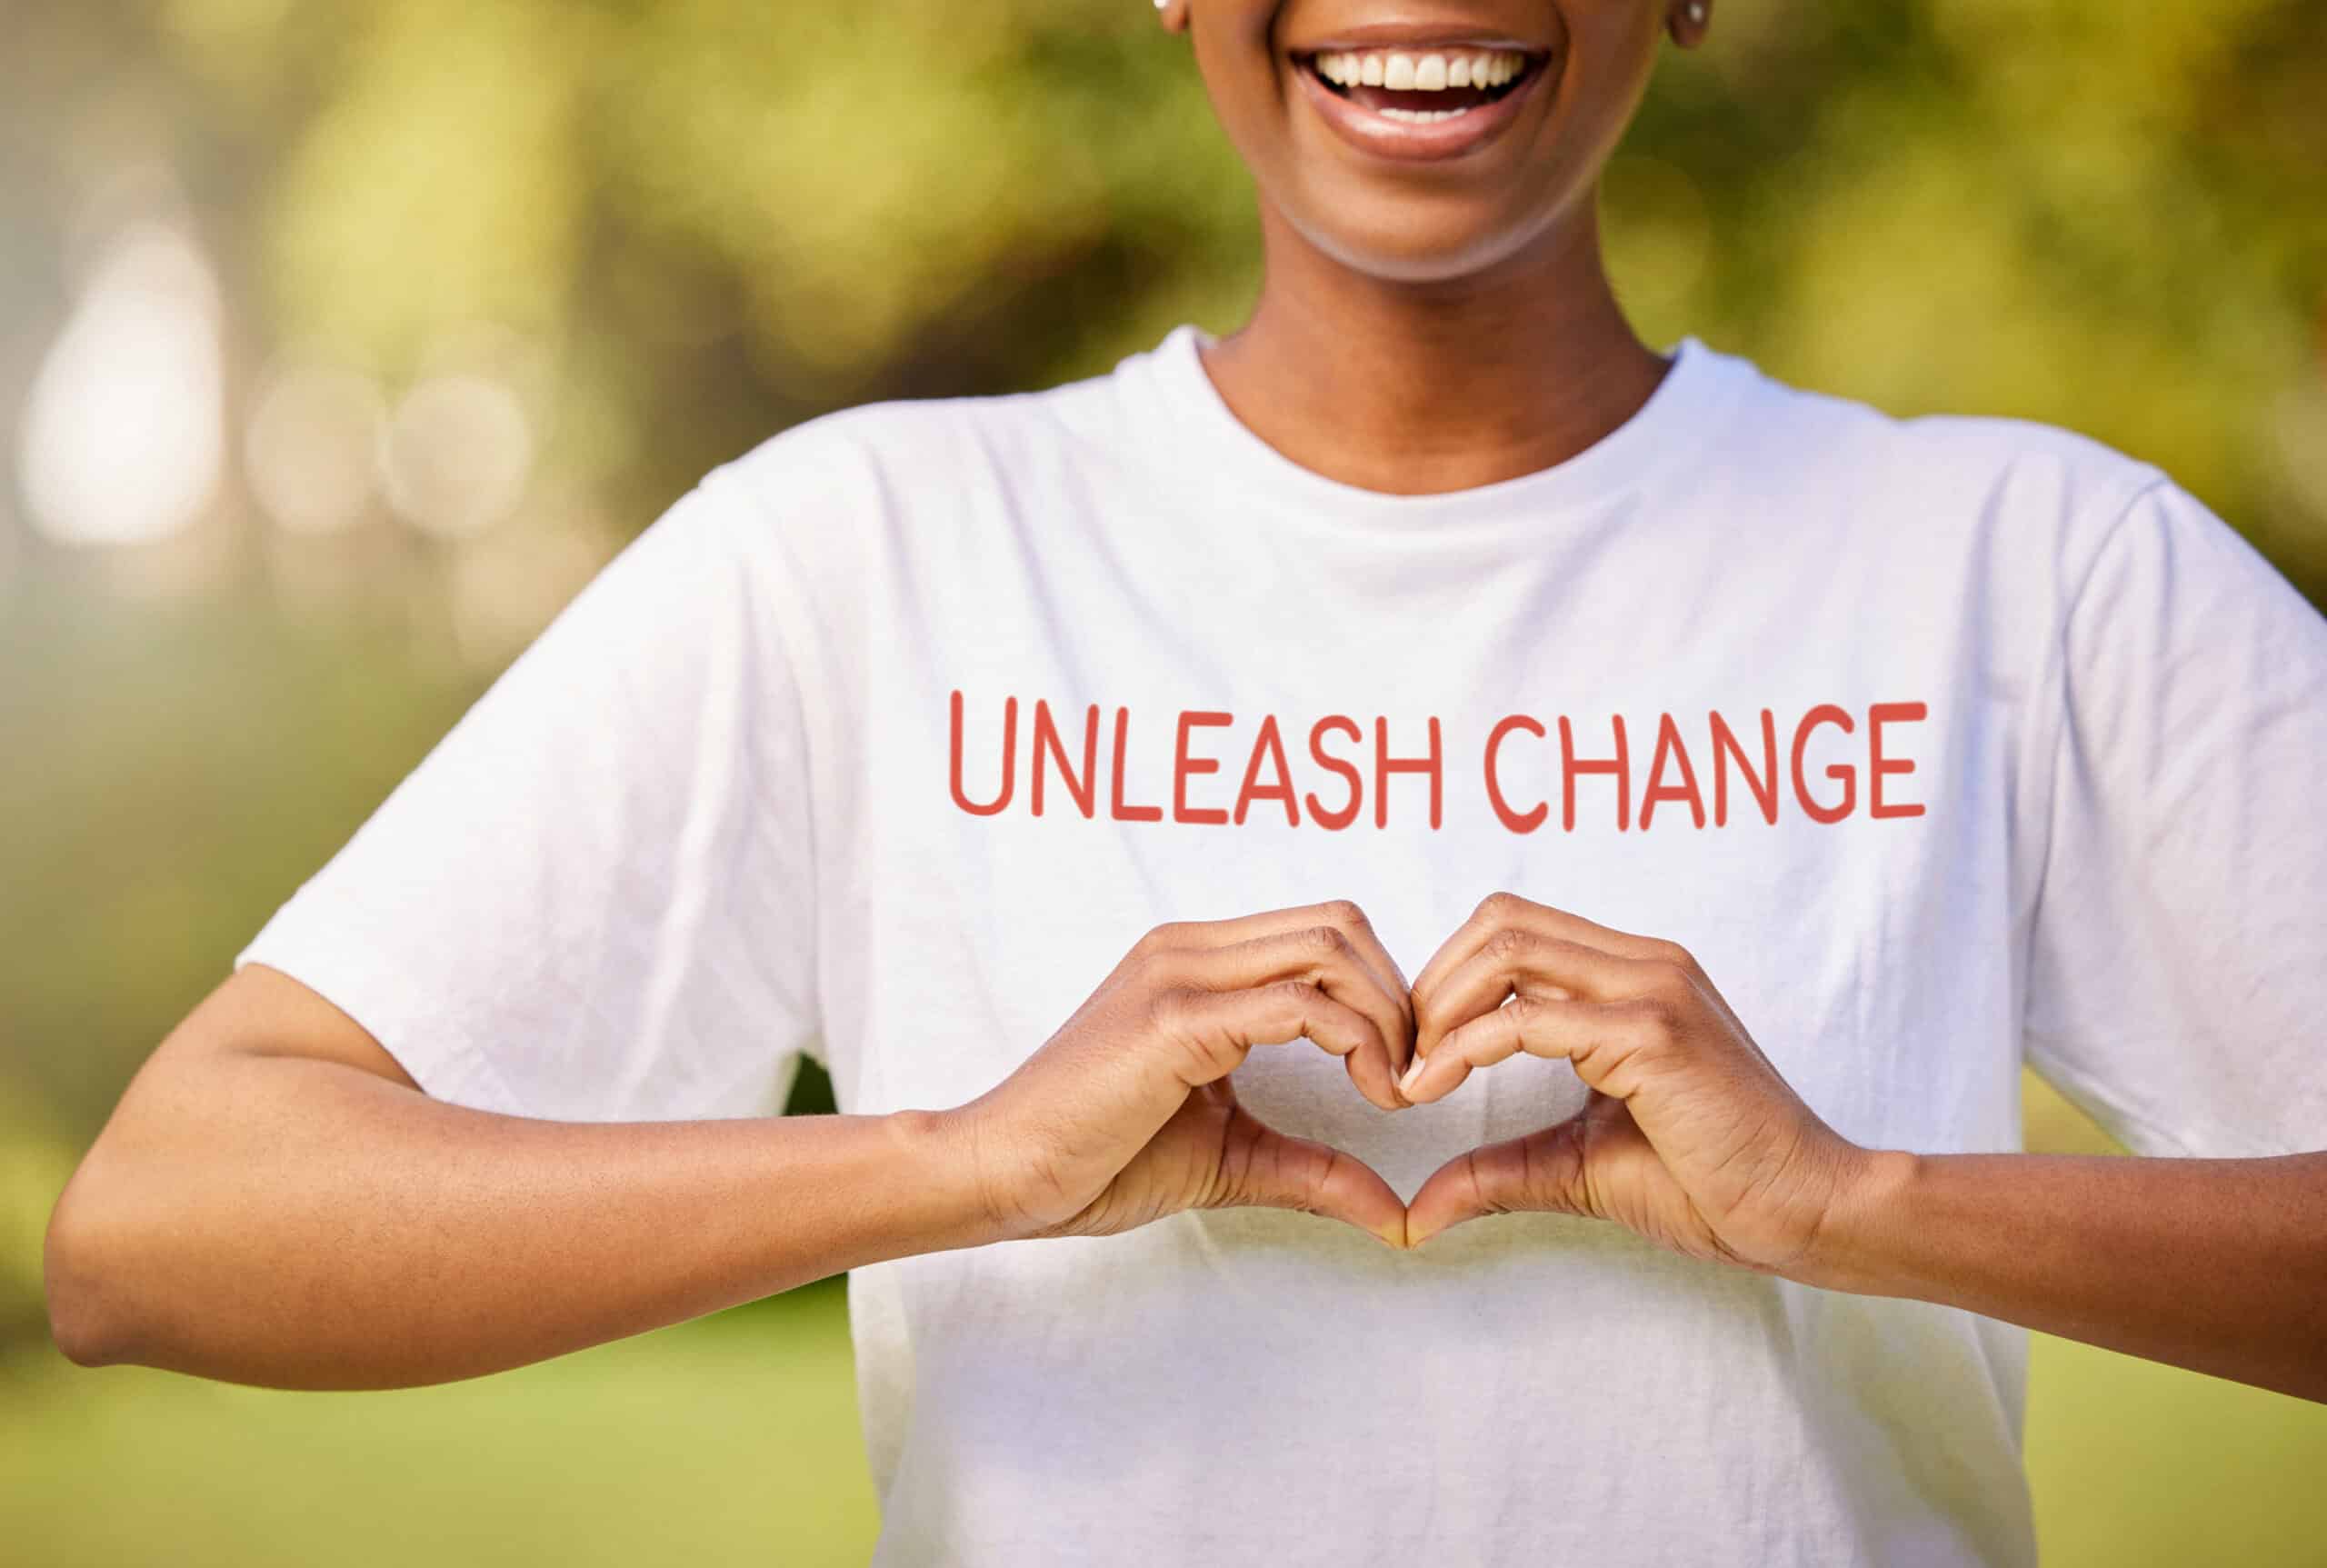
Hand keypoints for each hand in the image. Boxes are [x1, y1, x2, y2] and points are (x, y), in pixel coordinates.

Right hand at [949, 900, 1415, 1246]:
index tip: (1400, 1075)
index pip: (1325, 932)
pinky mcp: (1174, 1019)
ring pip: (1329, 950)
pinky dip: (1358, 1044)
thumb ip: (1315, 1168)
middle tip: (1409, 1080)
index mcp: (1197, 961)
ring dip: (1387, 1019)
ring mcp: (1179, 974)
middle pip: (1341, 926)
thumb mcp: (1231, 1155)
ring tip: (1391, 1091)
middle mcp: (1189, 948)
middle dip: (1399, 999)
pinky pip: (1296, 1006)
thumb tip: (1399, 1216)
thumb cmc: (1097, 1160)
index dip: (1384, 994)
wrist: (1002, 1173)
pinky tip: (1368, 1096)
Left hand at [1398, 892, 1870, 1274]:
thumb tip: (1416, 1213)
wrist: (1807, 1211)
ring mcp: (1651, 988)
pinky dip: (1466, 1047)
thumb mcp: (1580, 1165)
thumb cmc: (1713, 1185)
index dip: (1446, 982)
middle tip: (1403, 1060)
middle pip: (1497, 921)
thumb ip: (1500, 1169)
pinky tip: (1438, 1088)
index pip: (1512, 931)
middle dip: (1430, 985)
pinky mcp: (1653, 1032)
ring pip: (1506, 947)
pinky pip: (1528, 1018)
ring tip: (1416, 1074)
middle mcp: (1643, 963)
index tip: (1415, 1057)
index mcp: (1633, 975)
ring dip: (1440, 1006)